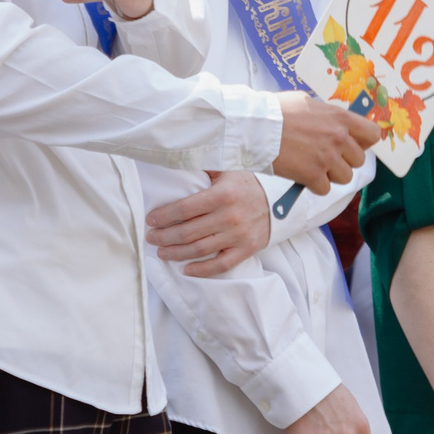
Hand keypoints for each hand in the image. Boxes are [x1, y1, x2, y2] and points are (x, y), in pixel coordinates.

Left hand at [147, 172, 271, 275]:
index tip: (151, 220)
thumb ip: (203, 170)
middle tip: (151, 237)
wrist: (282, 202)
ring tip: (161, 252)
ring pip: (199, 250)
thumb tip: (175, 163)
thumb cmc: (248, 185)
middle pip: (187, 232)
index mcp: (221, 195)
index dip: (163, 216)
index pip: (183, 209)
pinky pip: (221, 265)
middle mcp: (229, 217)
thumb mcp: (227, 170)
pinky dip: (202, 270)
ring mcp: (238, 235)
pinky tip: (186, 269)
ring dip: (176, 253)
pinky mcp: (246, 249)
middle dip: (164, 237)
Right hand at [271, 93, 382, 189]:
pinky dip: (314, 185)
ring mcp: (327, 158)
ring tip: (312, 165)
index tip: (353, 144)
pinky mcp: (313, 176)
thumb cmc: (277, 111)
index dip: (364, 142)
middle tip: (325, 157)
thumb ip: (328, 116)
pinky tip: (301, 173)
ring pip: (345, 177)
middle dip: (344, 161)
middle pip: (359, 160)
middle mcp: (339, 138)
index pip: (372, 135)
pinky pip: (325, 189)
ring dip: (331, 175)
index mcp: (341, 118)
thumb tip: (338, 124)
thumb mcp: (309, 104)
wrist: (255, 127)